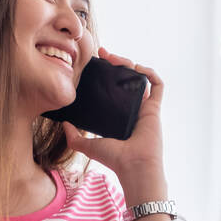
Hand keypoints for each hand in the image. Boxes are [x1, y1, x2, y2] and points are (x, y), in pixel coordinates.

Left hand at [60, 45, 164, 182]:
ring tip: (116, 59)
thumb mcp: (88, 146)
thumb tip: (63, 125)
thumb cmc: (115, 159)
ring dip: (130, 64)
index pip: (115, 89)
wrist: (133, 165)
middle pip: (127, 79)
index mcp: (119, 116)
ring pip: (141, 78)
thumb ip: (74, 137)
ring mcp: (145, 108)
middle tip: (103, 54)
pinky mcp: (155, 109)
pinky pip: (157, 85)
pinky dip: (149, 73)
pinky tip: (136, 68)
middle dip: (117, 63)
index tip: (95, 63)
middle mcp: (133, 110)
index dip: (107, 74)